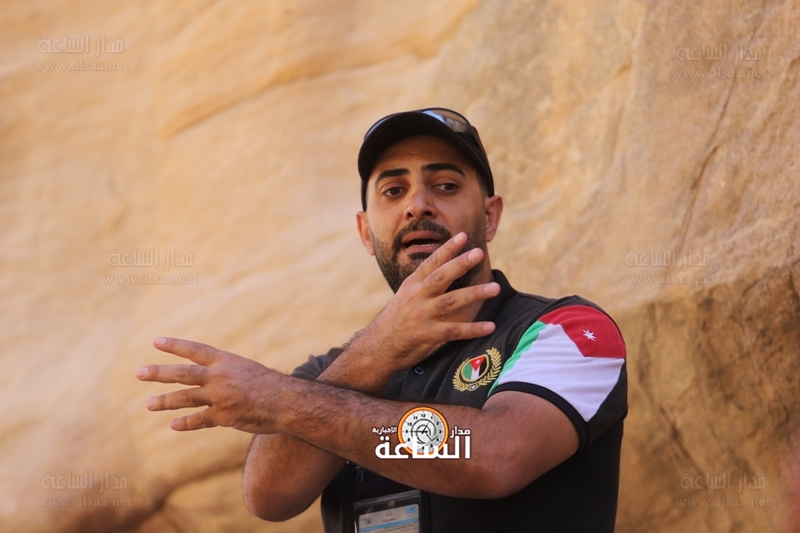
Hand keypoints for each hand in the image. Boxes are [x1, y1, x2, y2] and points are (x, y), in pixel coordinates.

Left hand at [137, 337, 283, 432]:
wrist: (287, 401)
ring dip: (165, 400)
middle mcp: (220, 377)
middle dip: (159, 373)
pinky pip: (199, 420)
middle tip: (139, 372)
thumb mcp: (247, 369)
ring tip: (149, 404)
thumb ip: (226, 372)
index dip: (175, 346)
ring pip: (186, 397)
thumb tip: (210, 377)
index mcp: (226, 361)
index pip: (195, 351)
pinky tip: (173, 425)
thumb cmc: (270, 385)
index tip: (156, 341)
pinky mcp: (224, 416)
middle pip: (183, 373)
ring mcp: (220, 397)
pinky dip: (186, 423)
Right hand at [362, 232, 499, 371]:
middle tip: (478, 253)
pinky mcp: (428, 335)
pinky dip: (473, 329)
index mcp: (412, 285)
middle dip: (460, 264)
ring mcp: (422, 315)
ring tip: (495, 288)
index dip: (447, 249)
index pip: (431, 263)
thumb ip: (424, 284)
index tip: (463, 236)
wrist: (378, 346)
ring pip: (451, 302)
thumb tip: (445, 268)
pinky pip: (454, 331)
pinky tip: (490, 326)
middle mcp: (417, 297)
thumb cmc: (396, 320)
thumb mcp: (405, 296)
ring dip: (474, 294)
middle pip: (441, 277)